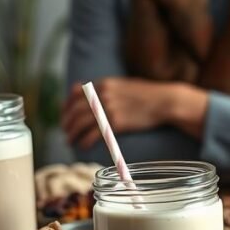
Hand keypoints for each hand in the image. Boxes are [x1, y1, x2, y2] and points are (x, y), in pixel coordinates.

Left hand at [62, 78, 208, 148]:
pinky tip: (83, 146)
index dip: (66, 106)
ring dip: (72, 133)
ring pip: (80, 123)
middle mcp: (102, 95)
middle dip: (67, 122)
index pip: (75, 94)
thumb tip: (95, 95)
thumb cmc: (147, 94)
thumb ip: (108, 89)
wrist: (164, 101)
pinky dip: (85, 141)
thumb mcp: (124, 85)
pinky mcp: (116, 123)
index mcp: (103, 84)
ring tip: (69, 141)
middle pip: (75, 110)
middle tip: (65, 131)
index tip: (65, 115)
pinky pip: (93, 134)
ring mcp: (108, 109)